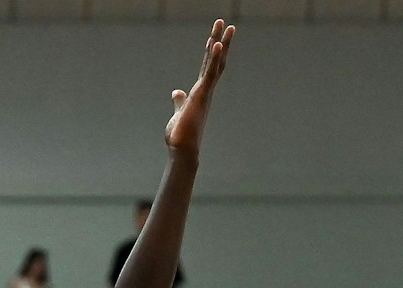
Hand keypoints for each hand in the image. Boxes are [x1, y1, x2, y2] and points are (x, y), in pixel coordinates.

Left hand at [164, 20, 233, 156]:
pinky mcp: (202, 95)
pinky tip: (216, 44)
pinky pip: (209, 73)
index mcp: (201, 92)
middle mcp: (206, 90)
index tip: (215, 36)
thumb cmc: (181, 134)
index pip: (208, 67)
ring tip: (226, 26)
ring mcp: (205, 92)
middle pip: (216, 61)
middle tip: (225, 23)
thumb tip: (177, 92)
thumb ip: (179, 101)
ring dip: (220, 44)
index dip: (212, 51)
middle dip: (220, 41)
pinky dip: (213, 59)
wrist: (182, 149)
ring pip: (216, 63)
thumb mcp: (179, 111)